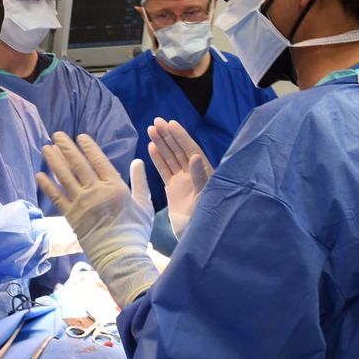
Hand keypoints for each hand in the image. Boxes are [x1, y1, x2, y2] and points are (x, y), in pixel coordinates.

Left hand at [38, 133, 158, 303]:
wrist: (121, 256)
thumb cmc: (136, 232)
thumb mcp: (144, 205)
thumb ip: (140, 181)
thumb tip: (138, 161)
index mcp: (115, 186)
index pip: (98, 160)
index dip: (88, 147)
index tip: (80, 136)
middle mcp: (96, 191)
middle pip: (78, 164)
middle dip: (66, 147)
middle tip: (57, 135)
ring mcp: (82, 203)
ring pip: (65, 177)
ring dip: (54, 161)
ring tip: (46, 148)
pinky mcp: (71, 216)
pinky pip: (57, 197)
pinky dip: (48, 185)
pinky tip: (40, 174)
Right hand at [147, 118, 212, 237]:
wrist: (197, 237)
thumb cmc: (207, 217)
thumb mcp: (205, 197)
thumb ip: (200, 177)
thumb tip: (195, 156)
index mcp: (204, 173)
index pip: (191, 150)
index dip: (181, 137)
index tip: (170, 124)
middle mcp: (193, 174)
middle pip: (179, 151)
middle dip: (168, 136)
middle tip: (156, 122)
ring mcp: (182, 181)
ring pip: (170, 158)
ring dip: (161, 144)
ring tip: (151, 130)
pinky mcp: (173, 190)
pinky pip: (165, 171)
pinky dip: (158, 159)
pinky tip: (151, 148)